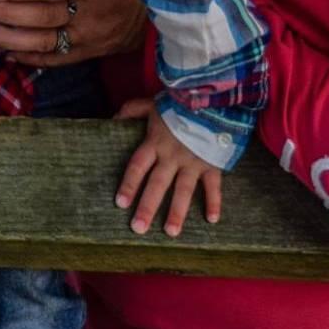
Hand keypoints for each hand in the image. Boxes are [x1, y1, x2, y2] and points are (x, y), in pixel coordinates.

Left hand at [0, 0, 147, 67]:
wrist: (164, 6)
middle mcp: (94, 12)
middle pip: (44, 17)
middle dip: (7, 16)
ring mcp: (94, 36)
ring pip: (47, 41)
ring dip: (11, 40)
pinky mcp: (95, 52)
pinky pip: (59, 59)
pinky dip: (32, 58)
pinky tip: (8, 54)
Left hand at [112, 99, 223, 236]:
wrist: (211, 95)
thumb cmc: (179, 101)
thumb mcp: (152, 103)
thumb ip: (132, 110)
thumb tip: (113, 119)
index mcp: (155, 142)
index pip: (138, 166)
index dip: (129, 184)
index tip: (120, 203)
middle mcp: (172, 155)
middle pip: (157, 184)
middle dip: (147, 207)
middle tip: (138, 229)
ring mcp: (193, 160)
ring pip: (183, 190)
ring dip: (177, 212)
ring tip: (170, 232)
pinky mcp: (212, 162)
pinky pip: (213, 185)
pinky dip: (214, 201)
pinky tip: (211, 220)